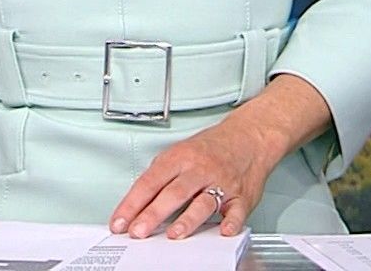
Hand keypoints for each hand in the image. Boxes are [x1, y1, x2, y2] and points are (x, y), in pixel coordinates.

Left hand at [107, 117, 276, 240]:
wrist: (250, 136)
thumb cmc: (212, 147)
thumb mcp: (180, 152)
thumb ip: (160, 176)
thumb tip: (136, 204)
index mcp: (180, 158)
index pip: (150, 182)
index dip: (132, 203)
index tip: (119, 222)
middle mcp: (199, 170)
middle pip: (173, 193)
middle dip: (153, 214)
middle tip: (137, 232)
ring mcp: (222, 183)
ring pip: (203, 202)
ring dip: (188, 219)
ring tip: (173, 234)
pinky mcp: (242, 196)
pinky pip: (237, 210)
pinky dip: (231, 221)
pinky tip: (224, 231)